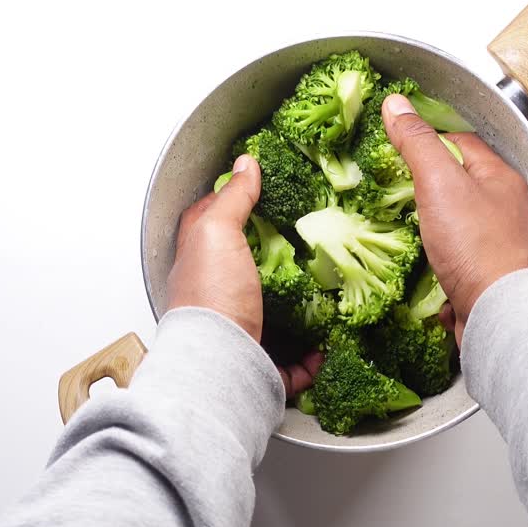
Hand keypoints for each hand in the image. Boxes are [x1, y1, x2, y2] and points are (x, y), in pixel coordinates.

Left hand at [168, 154, 322, 396]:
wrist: (219, 363)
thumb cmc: (212, 296)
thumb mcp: (217, 232)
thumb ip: (234, 198)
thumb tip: (246, 162)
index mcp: (199, 263)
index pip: (209, 223)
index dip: (231, 204)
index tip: (264, 192)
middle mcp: (216, 298)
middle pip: (249, 271)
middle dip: (279, 261)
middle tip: (310, 245)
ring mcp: (239, 332)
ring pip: (275, 316)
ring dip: (302, 309)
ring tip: (328, 292)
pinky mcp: (262, 363)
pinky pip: (293, 361)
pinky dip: (312, 355)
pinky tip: (328, 342)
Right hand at [382, 94, 527, 342]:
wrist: (502, 314)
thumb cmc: (479, 249)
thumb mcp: (439, 183)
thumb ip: (418, 144)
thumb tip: (397, 106)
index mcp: (501, 180)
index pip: (464, 143)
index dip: (431, 139)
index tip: (404, 144)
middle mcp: (509, 212)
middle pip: (466, 187)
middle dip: (433, 189)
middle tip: (401, 191)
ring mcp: (504, 248)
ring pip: (465, 230)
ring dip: (438, 233)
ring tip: (412, 232)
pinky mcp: (494, 282)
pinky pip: (465, 268)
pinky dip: (445, 270)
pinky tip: (429, 275)